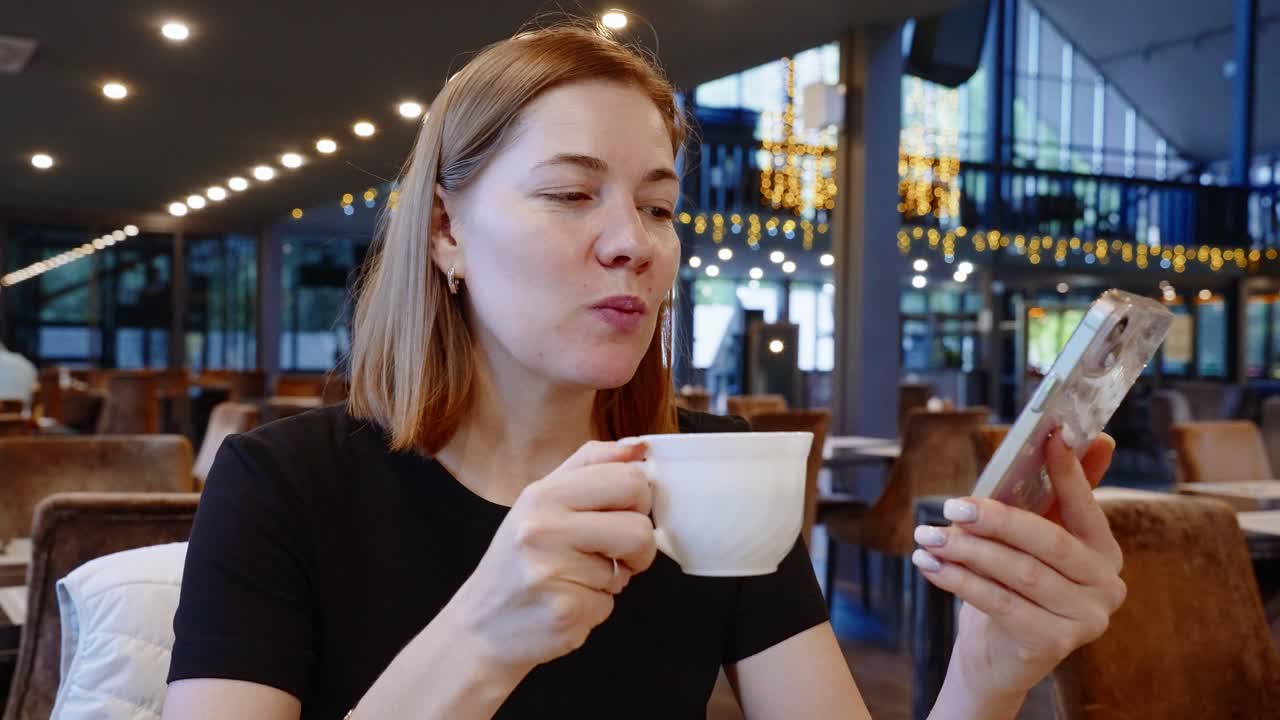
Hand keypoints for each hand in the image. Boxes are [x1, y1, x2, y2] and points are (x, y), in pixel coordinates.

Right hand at [447, 441, 657, 674]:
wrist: (480, 626)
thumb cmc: (519, 561)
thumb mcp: (542, 501)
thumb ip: (590, 466)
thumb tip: (639, 447)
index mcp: (544, 494)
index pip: (629, 479)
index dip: (640, 500)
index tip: (624, 513)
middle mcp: (543, 528)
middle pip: (639, 526)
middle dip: (640, 544)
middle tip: (617, 552)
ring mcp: (553, 571)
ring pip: (629, 568)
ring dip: (616, 578)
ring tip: (580, 578)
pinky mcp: (564, 611)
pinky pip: (611, 603)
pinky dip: (596, 606)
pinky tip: (567, 602)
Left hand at [913, 434, 1125, 702]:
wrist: (997, 657)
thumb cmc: (1012, 587)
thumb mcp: (1028, 538)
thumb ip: (1054, 493)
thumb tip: (1081, 435)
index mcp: (1104, 551)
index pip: (1085, 505)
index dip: (1068, 471)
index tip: (1049, 435)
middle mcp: (1107, 585)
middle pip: (1048, 541)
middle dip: (996, 518)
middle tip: (952, 505)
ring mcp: (1087, 618)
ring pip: (1020, 572)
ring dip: (967, 550)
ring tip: (928, 537)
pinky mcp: (1056, 643)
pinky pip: (1001, 602)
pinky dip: (960, 581)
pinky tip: (930, 567)